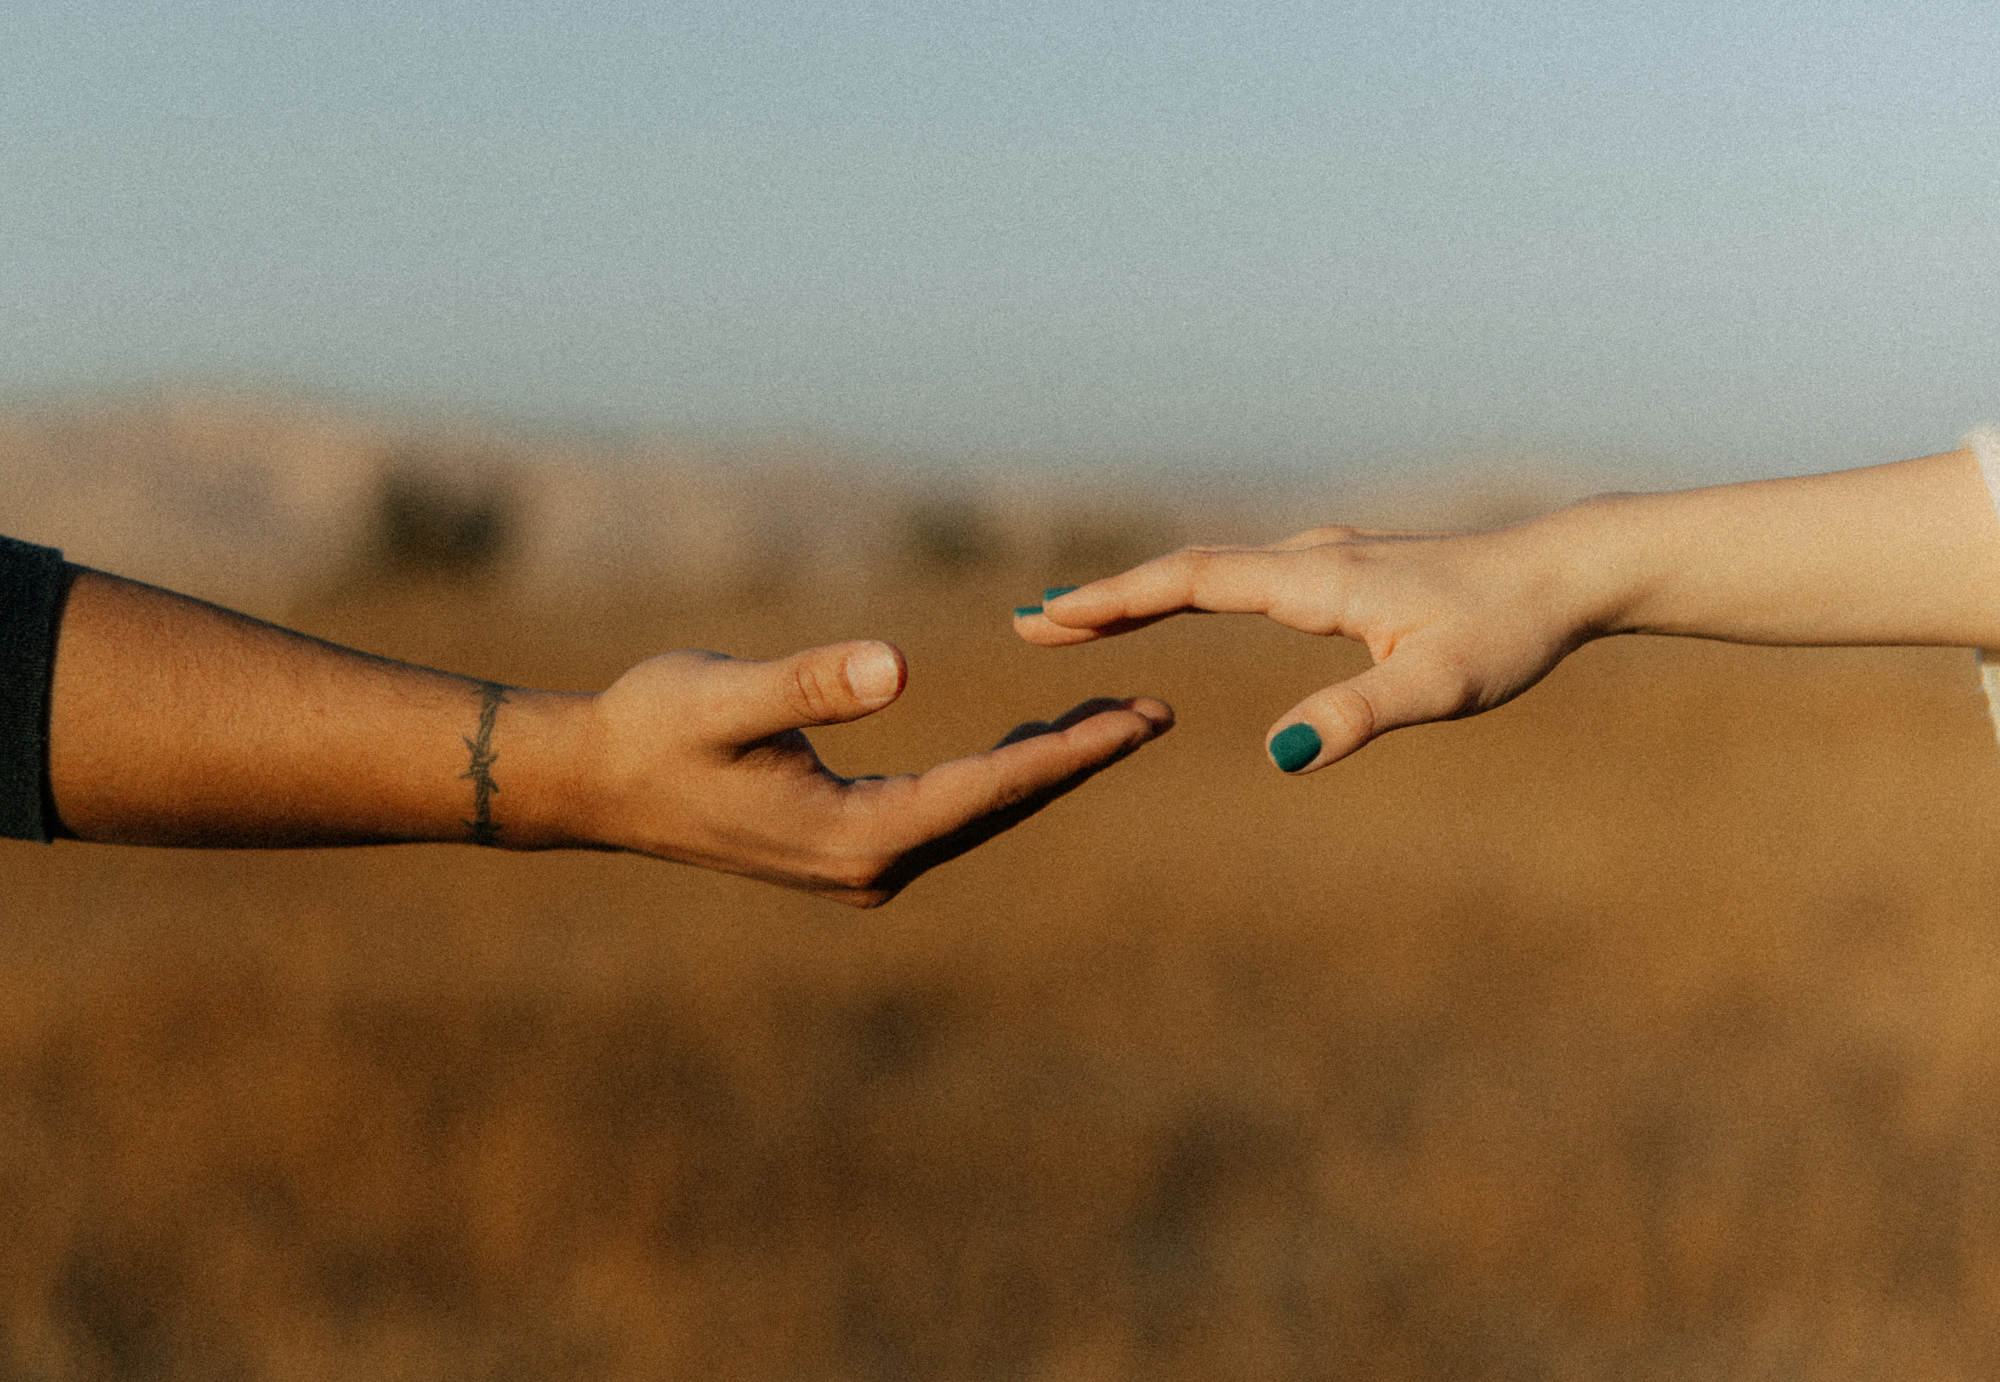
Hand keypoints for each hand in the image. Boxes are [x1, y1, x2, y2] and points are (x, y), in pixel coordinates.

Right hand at [584, 640, 1173, 904]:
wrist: (594, 782)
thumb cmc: (653, 726)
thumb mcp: (727, 693)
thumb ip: (811, 681)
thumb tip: (897, 666)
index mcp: (855, 835)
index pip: (989, 791)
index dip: (1071, 752)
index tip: (1142, 721)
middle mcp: (869, 865)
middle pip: (1000, 810)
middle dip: (1079, 761)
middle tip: (1160, 714)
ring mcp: (859, 865)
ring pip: (978, 814)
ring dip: (1045, 771)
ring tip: (1116, 724)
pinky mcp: (847, 848)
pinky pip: (948, 812)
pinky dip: (997, 778)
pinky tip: (1030, 747)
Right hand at [1014, 523, 1595, 773]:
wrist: (1566, 573)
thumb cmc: (1508, 631)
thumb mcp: (1438, 687)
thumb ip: (1357, 715)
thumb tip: (1279, 756)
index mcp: (1314, 580)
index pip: (1190, 581)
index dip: (1115, 600)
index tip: (1047, 618)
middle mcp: (1308, 559)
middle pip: (1183, 572)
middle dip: (1105, 599)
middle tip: (1029, 623)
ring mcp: (1323, 560)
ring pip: (1208, 570)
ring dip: (1139, 592)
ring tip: (1079, 618)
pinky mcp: (1342, 572)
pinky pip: (1238, 576)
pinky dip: (1185, 589)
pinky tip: (1177, 603)